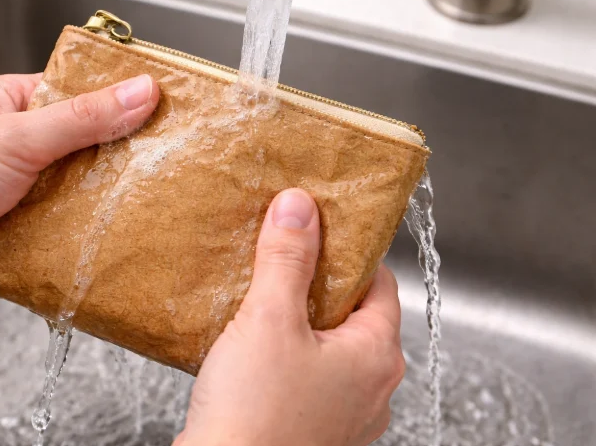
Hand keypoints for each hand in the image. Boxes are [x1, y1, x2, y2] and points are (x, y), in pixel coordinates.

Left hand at [0, 73, 158, 326]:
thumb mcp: (16, 138)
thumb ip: (82, 119)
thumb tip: (142, 92)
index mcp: (14, 105)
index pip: (82, 92)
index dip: (123, 100)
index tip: (166, 108)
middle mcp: (21, 146)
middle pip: (88, 146)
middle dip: (120, 158)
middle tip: (168, 163)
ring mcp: (22, 191)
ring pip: (80, 192)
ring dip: (103, 203)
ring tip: (150, 205)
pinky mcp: (21, 233)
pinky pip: (66, 232)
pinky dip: (85, 237)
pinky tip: (114, 240)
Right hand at [175, 189, 404, 445]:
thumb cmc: (255, 416)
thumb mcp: (268, 320)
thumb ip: (286, 259)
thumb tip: (299, 207)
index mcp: (377, 355)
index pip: (379, 282)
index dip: (347, 251)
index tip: (316, 230)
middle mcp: (372, 388)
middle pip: (354, 313)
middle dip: (316, 284)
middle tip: (281, 260)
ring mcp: (345, 413)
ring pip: (329, 345)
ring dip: (298, 319)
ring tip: (261, 299)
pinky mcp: (313, 428)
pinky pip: (309, 374)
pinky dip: (287, 353)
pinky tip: (252, 345)